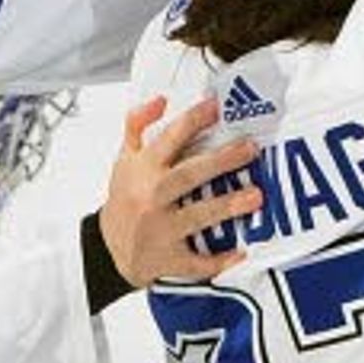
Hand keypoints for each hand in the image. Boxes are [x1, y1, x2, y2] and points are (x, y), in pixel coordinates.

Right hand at [97, 93, 261, 284]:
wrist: (107, 249)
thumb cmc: (125, 200)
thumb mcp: (124, 160)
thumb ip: (137, 126)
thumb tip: (160, 101)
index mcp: (142, 170)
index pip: (169, 138)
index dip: (193, 120)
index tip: (216, 107)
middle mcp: (151, 197)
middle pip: (189, 175)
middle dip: (221, 161)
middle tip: (249, 149)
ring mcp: (160, 230)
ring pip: (197, 216)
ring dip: (227, 206)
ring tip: (256, 196)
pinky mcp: (169, 259)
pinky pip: (196, 262)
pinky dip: (219, 261)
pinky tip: (241, 253)